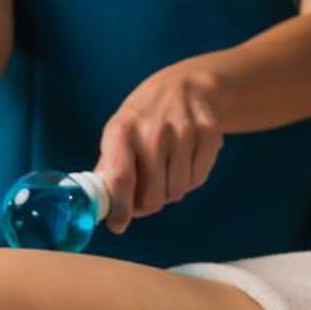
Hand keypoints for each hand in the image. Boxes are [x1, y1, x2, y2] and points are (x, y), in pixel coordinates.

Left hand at [95, 65, 224, 233]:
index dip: (120, 208)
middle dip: (148, 203)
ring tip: (165, 172)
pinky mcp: (209, 135)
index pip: (120, 179)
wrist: (186, 85)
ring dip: (169, 191)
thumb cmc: (144, 116)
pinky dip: (189, 179)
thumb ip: (109, 169)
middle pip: (152, 195)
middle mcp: (153, 130)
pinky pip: (197, 180)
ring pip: (177, 192)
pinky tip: (183, 161)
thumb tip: (101, 207)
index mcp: (122, 130)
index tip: (118, 224)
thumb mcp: (118, 132)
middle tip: (146, 194)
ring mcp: (183, 131)